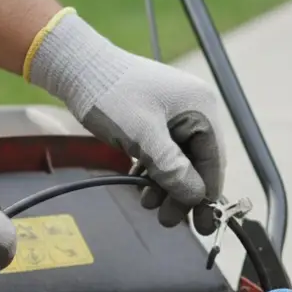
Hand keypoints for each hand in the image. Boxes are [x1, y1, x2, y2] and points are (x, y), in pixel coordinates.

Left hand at [26, 9, 225, 234]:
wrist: (78, 68)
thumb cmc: (112, 96)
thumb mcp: (143, 137)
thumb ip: (172, 169)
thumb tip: (196, 197)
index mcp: (201, 108)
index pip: (213, 160)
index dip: (207, 193)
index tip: (203, 223)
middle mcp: (193, 110)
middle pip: (197, 163)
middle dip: (182, 192)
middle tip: (168, 221)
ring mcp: (174, 114)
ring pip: (178, 160)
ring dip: (165, 185)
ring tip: (149, 205)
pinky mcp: (155, 118)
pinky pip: (162, 151)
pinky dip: (154, 171)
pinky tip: (141, 187)